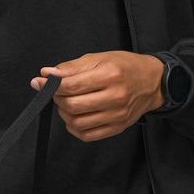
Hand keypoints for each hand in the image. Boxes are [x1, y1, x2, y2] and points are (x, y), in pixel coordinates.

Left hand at [29, 51, 163, 140]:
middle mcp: (115, 97)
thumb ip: (71, 67)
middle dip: (57, 99)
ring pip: (77, 123)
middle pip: (72, 106)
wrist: (153, 82)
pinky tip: (76, 116)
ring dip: (64, 114)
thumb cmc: (124, 66)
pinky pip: (87, 135)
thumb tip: (46, 74)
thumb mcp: (99, 58)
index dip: (50, 85)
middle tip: (57, 92)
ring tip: (68, 103)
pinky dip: (75, 128)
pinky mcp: (117, 128)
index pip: (71, 85)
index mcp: (110, 75)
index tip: (40, 82)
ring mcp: (117, 115)